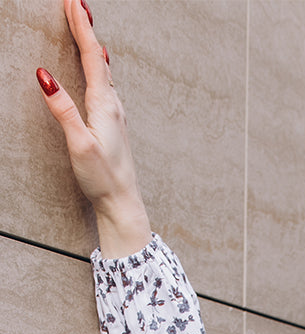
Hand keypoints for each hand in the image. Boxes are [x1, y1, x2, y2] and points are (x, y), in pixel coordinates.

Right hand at [36, 0, 150, 257]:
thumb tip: (44, 76)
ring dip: (93, 45)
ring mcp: (116, 116)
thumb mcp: (78, 144)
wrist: (123, 205)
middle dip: (86, 29)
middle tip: (76, 4)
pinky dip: (100, 67)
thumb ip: (63, 109)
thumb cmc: (103, 179)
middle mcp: (113, 106)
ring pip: (104, 71)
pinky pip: (106, 86)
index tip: (73, 2)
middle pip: (99, 58)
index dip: (81, 28)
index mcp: (104, 105)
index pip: (92, 57)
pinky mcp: (114, 127)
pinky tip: (102, 69)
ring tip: (85, 26)